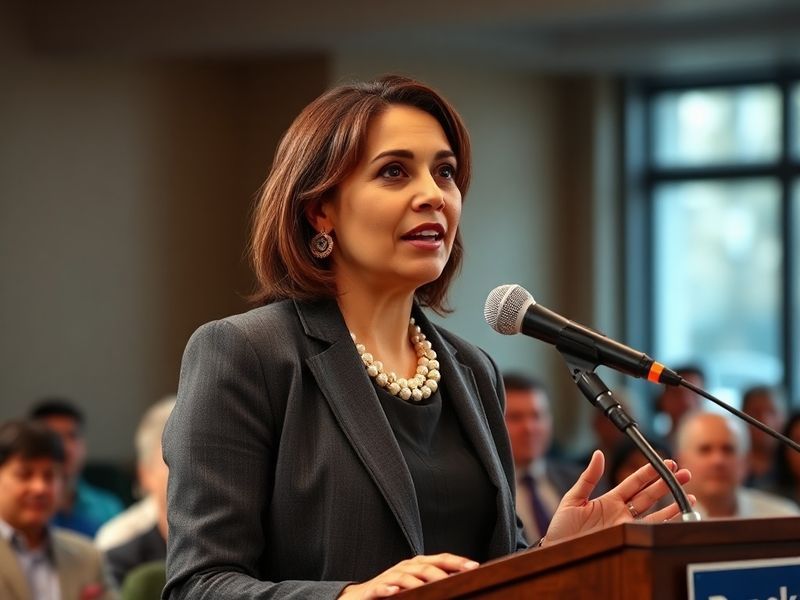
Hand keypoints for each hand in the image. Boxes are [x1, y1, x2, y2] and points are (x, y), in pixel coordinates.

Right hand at [338, 553, 479, 598]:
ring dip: (419, 581)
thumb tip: (462, 583)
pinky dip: (388, 589)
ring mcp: (389, 577)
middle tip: (459, 577)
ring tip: (434, 585)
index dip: (457, 561)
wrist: (361, 597)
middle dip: (443, 571)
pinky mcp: (373, 590)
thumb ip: (436, 582)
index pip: (440, 559)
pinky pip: (381, 588)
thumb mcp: (417, 585)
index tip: (475, 566)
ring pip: (405, 576)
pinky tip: (395, 591)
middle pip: (426, 566)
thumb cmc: (394, 590)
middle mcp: (405, 568)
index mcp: (418, 565)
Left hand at [542, 450, 693, 545]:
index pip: (634, 483)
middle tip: (684, 473)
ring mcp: (626, 526)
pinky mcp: (627, 539)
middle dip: (667, 484)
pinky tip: (678, 515)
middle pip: (649, 495)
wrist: (556, 551)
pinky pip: (649, 530)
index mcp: (610, 500)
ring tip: (688, 494)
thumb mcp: (573, 498)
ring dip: (672, 504)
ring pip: (655, 513)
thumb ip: (588, 477)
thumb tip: (598, 453)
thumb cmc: (562, 527)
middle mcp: (621, 513)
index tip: (664, 463)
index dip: (649, 472)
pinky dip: (666, 523)